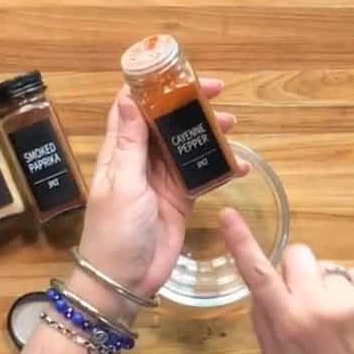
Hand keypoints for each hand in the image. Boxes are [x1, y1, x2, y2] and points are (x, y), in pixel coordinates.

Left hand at [74, 78, 244, 312]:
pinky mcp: (180, 200)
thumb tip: (127, 98)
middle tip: (217, 92)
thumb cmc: (115, 232)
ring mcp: (161, 181)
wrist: (124, 281)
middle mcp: (140, 162)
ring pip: (186, 146)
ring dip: (207, 133)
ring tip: (232, 124)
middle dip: (189, 105)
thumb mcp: (123, 184)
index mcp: (119, 152)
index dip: (151, 88)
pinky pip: (202, 176)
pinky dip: (219, 168)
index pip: (131, 109)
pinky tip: (238, 164)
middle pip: (165, 123)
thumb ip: (129, 143)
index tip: (175, 72)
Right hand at [219, 208, 353, 353]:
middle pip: (297, 255)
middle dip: (296, 270)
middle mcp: (316, 306)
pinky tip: (353, 319)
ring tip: (334, 320)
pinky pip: (352, 275)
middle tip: (302, 297)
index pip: (258, 274)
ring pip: (326, 267)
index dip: (241, 242)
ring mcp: (350, 299)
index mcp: (287, 323)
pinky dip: (349, 291)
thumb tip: (262, 287)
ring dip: (324, 285)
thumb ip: (264, 320)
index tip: (228, 214)